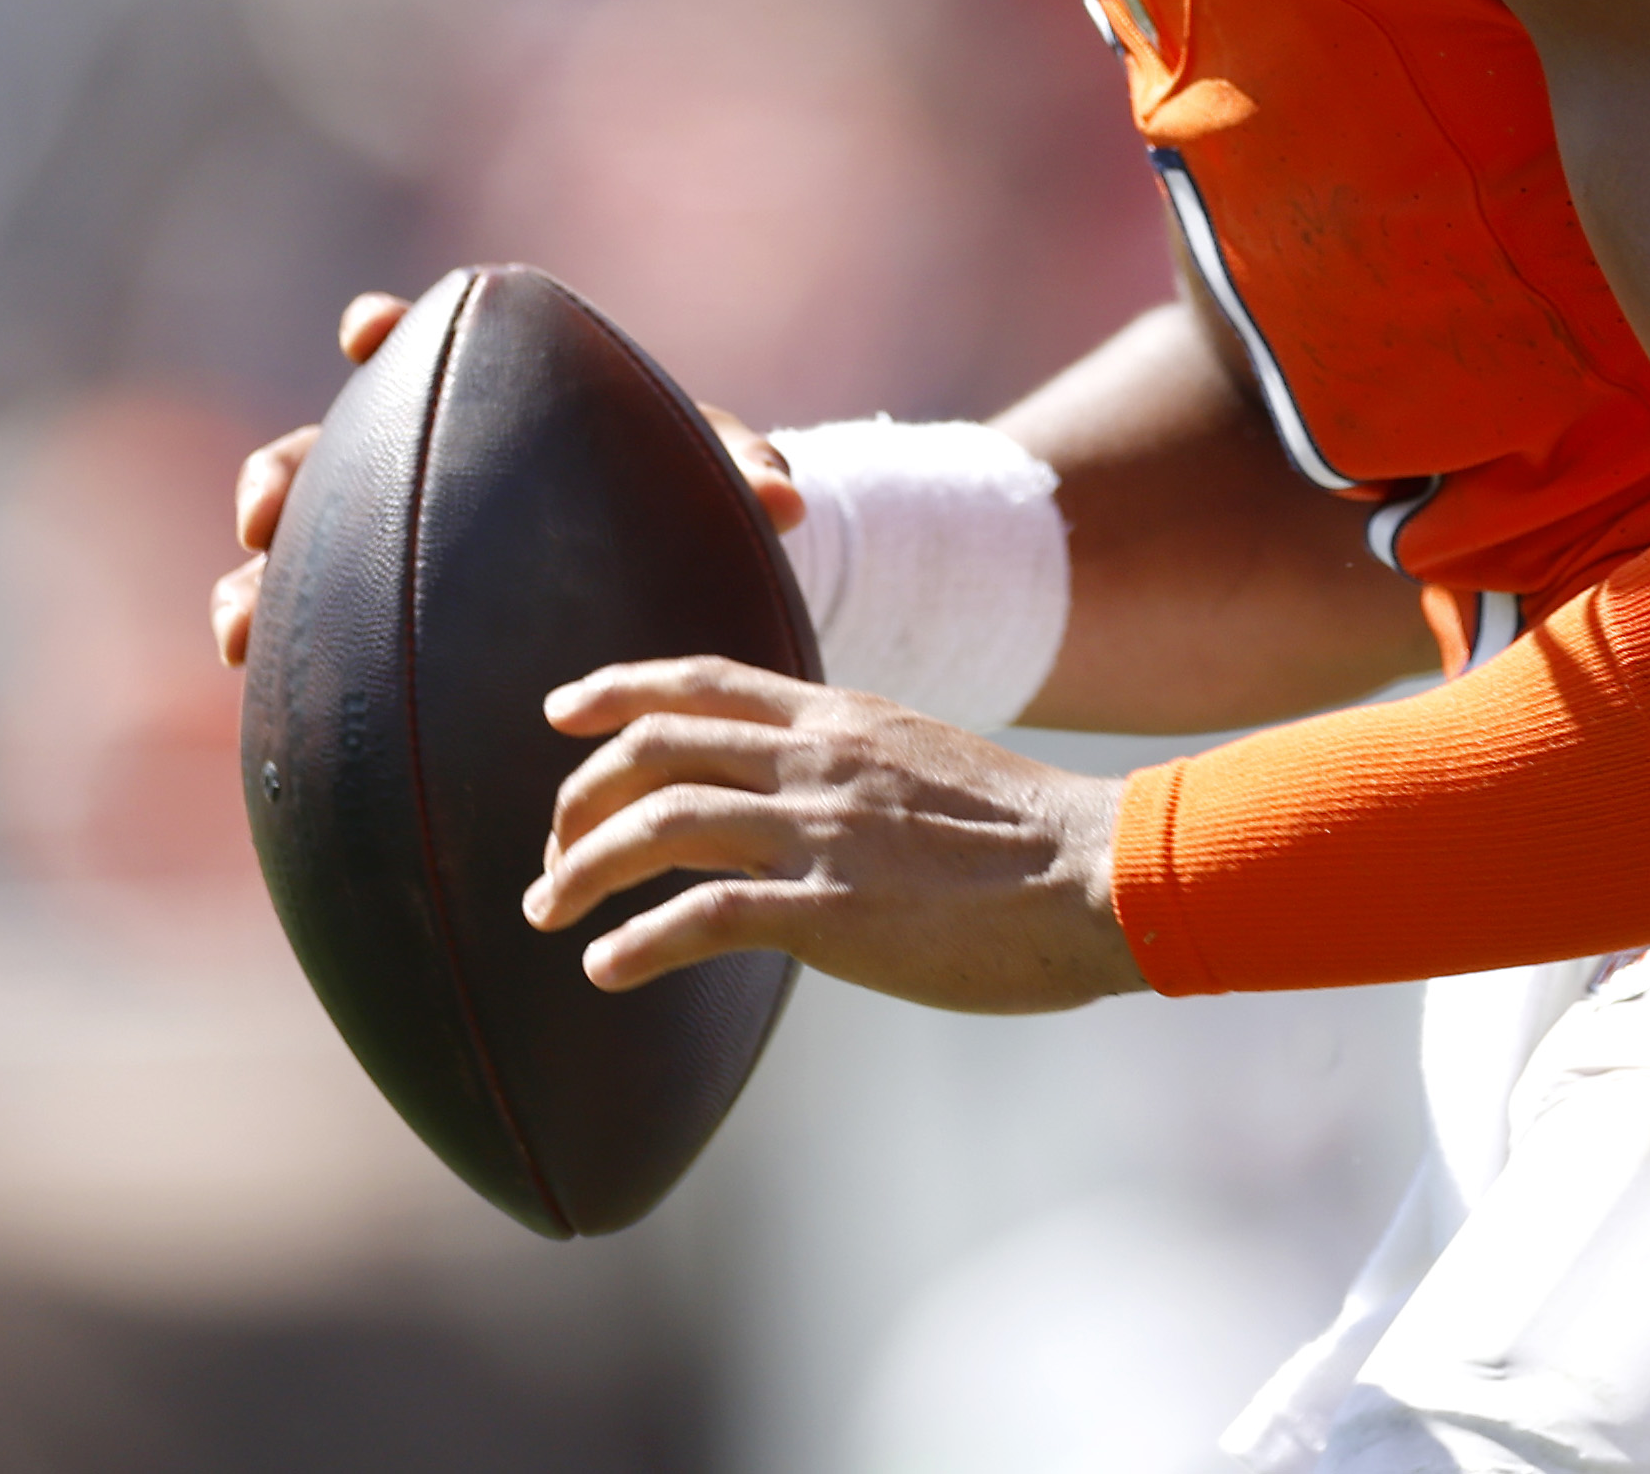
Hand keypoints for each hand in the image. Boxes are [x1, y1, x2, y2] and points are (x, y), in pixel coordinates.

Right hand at [211, 285, 806, 666]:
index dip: (384, 332)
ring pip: (292, 556)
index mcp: (490, 405)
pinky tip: (269, 705)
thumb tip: (785, 501)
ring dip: (254, 584)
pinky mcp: (383, 627)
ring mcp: (385, 549)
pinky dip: (283, 661)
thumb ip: (751, 475)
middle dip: (281, 475)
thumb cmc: (690, 502)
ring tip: (240, 631)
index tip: (368, 331)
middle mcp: (416, 469)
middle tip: (267, 512)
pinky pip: (315, 642)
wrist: (674, 573)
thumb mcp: (722, 482)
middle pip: (319, 454)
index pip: (421, 347)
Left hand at [527, 656, 1143, 1013]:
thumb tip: (783, 800)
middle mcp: (821, 760)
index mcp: (845, 718)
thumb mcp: (927, 765)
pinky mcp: (834, 911)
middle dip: (579, 797)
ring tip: (548, 912)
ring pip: (660, 824)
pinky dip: (637, 942)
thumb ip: (850, 769)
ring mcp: (824, 832)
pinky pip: (702, 918)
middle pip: (657, 747)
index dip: (618, 688)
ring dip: (583, 869)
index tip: (560, 709)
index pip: (705, 680)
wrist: (1102, 874)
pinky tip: (606, 968)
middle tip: (549, 853)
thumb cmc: (1029, 839)